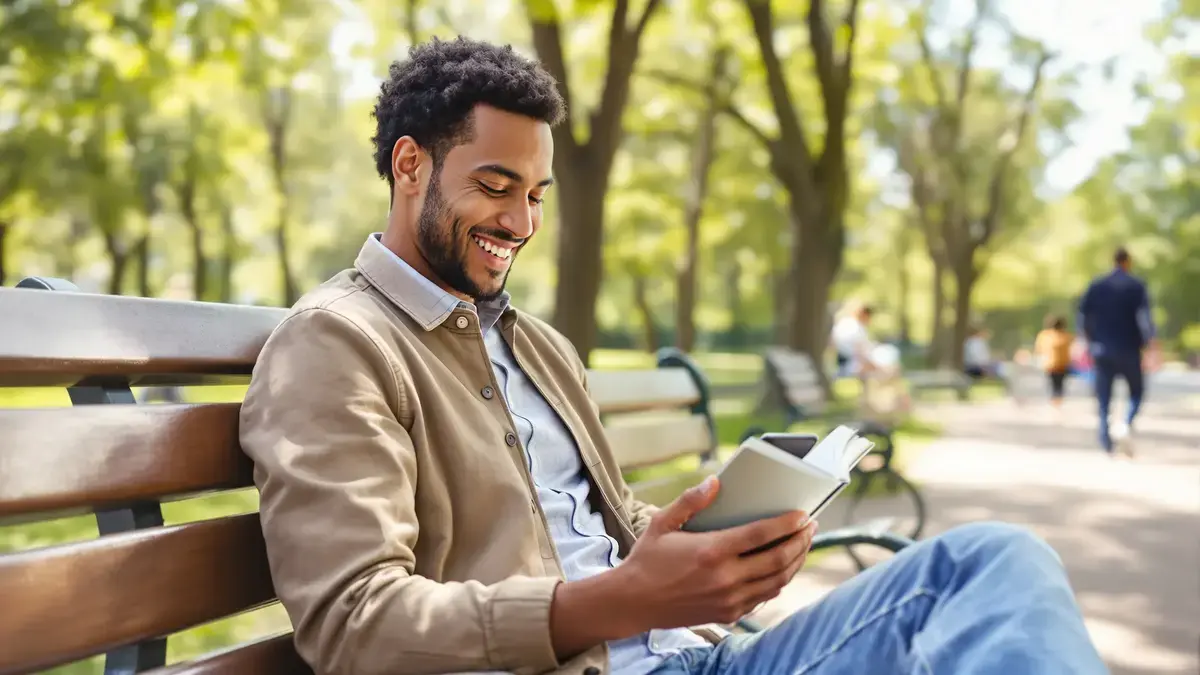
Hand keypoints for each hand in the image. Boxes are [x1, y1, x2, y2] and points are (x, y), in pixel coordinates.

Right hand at [615, 476, 817, 630]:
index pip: (761, 535)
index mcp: (711, 551)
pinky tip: (782, 568)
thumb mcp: (662, 523)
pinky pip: (764, 597)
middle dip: (801, 541)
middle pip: (778, 559)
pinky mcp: (729, 613)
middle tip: (810, 527)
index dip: (787, 523)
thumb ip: (690, 501)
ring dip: (796, 562)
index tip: (803, 514)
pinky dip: (779, 581)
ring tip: (803, 545)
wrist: (633, 602)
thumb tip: (714, 482)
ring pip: (777, 581)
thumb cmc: (647, 559)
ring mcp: (729, 599)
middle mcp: (725, 578)